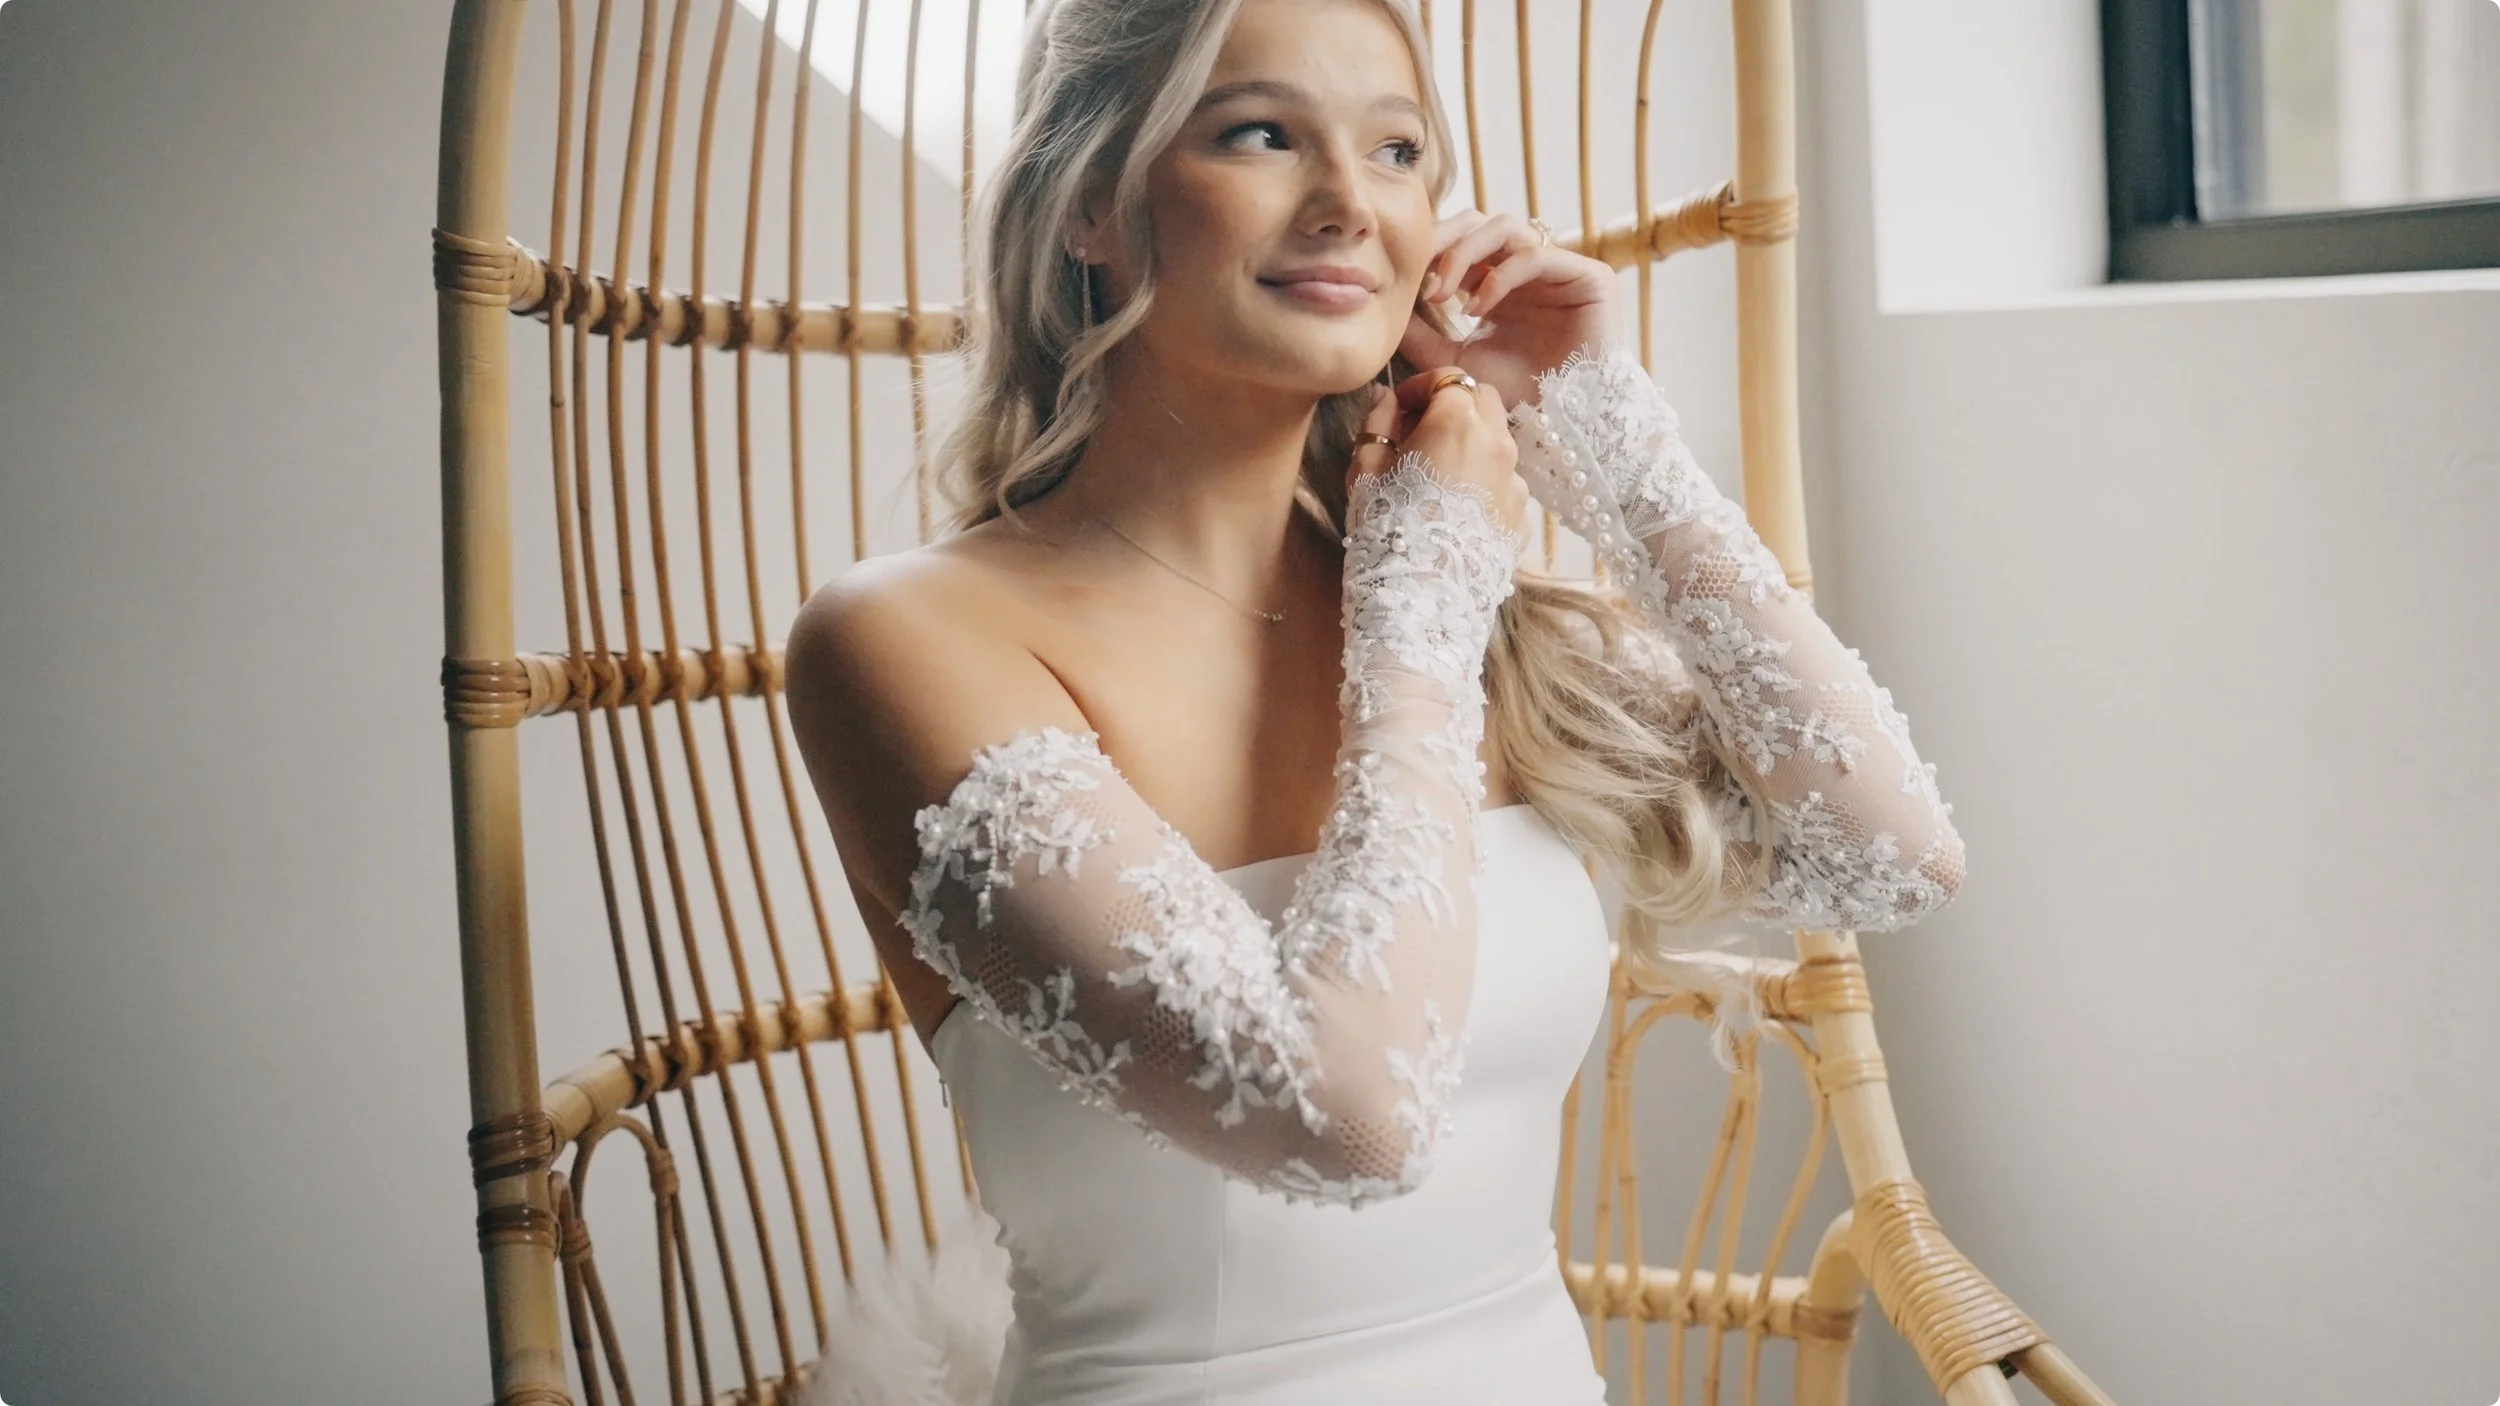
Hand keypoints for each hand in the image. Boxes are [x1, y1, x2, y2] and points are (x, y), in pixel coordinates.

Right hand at [1347, 372, 1526, 541]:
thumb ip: (1378, 422)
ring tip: (1438, 473)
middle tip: (1421, 429)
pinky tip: (1456, 508)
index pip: (1447, 378)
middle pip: (1483, 399)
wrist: (1419, 595)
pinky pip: (1504, 484)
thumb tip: (1386, 398)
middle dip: (1455, 403)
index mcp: (1457, 422)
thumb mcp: (1367, 468)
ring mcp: (1514, 481)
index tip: (1400, 405)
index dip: (1420, 386)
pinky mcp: (1521, 515)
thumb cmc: (1386, 526)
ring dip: (1471, 443)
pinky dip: (1483, 482)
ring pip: (1498, 442)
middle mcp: (1496, 443)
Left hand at [1398, 209, 1617, 409]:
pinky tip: (1476, 309)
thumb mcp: (1454, 361)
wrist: (1561, 425)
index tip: (1404, 278)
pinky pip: (1535, 256)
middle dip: (1444, 240)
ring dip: (1464, 254)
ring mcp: (1559, 269)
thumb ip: (1421, 333)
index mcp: (1500, 282)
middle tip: (1419, 272)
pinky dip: (1498, 277)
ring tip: (1442, 293)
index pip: (1463, 240)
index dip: (1432, 249)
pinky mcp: (1589, 276)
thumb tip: (1387, 305)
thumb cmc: (1514, 396)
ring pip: (1505, 228)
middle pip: (1480, 223)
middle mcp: (1529, 269)